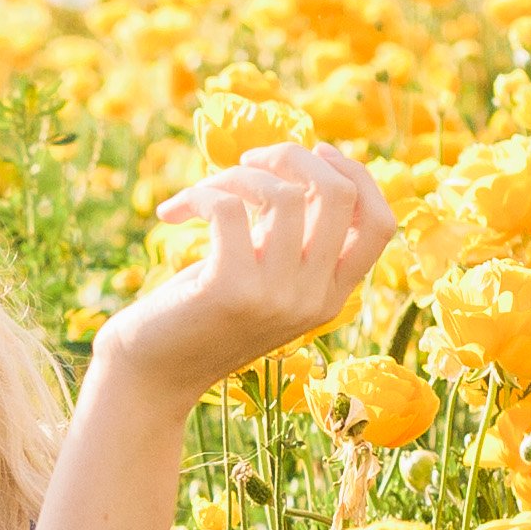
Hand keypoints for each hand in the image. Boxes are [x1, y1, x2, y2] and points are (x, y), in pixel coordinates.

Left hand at [88, 142, 396, 410]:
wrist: (149, 377)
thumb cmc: (198, 316)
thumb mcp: (260, 276)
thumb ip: (290, 235)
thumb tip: (305, 160)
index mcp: (331, 297)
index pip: (380, 225)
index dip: (357, 175)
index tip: (316, 152)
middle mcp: (314, 300)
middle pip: (338, 196)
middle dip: (293, 156)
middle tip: (248, 160)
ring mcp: (276, 297)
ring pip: (283, 194)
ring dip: (236, 175)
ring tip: (203, 192)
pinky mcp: (231, 290)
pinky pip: (229, 207)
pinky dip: (200, 194)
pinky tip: (174, 213)